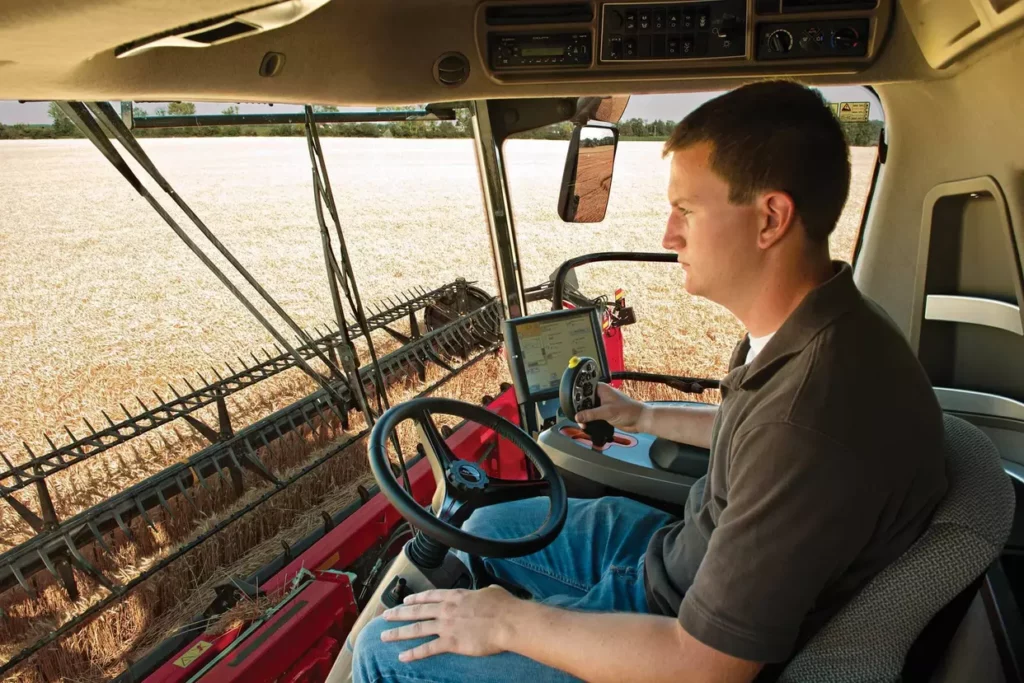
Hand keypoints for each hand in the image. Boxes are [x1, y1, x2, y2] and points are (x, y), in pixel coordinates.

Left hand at [380, 586, 520, 661]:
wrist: (508, 621)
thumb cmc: (504, 606)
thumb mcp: (491, 591)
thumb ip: (481, 593)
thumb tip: (485, 593)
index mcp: (456, 596)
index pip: (430, 596)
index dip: (416, 598)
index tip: (405, 601)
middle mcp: (446, 609)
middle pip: (417, 611)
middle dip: (398, 614)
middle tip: (385, 616)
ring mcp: (447, 626)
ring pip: (417, 629)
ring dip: (398, 633)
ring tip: (384, 635)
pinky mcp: (451, 643)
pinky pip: (428, 649)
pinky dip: (414, 653)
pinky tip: (403, 656)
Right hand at [574, 383, 647, 432]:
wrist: (639, 420)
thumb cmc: (628, 410)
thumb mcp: (607, 412)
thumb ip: (591, 414)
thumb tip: (578, 416)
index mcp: (601, 389)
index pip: (584, 389)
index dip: (577, 395)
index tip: (570, 403)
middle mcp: (600, 395)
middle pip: (584, 400)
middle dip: (579, 408)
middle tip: (576, 416)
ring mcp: (602, 405)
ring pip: (588, 409)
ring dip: (584, 415)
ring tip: (581, 423)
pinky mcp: (604, 413)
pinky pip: (592, 415)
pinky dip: (589, 420)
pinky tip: (586, 425)